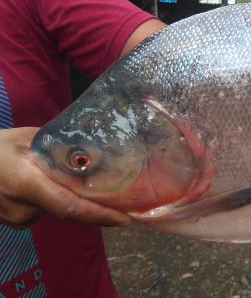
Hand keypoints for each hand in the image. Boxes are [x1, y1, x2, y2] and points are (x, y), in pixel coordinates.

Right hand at [0, 127, 130, 228]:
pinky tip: (59, 184)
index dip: (101, 215)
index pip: (71, 207)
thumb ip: (58, 148)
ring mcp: (17, 219)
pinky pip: (46, 210)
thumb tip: (91, 153)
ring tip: (84, 179)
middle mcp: (22, 208)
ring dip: (74, 197)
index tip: (126, 218)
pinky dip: (58, 199)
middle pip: (69, 209)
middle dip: (96, 205)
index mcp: (26, 183)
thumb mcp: (28, 139)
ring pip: (58, 209)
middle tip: (124, 196)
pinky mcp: (16, 221)